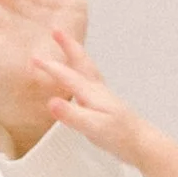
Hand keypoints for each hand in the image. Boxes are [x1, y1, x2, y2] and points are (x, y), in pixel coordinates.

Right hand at [34, 28, 154, 169]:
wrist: (144, 144)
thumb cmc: (121, 137)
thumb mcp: (93, 128)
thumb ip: (72, 114)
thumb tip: (50, 102)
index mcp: (92, 93)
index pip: (67, 75)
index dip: (50, 67)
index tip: (34, 59)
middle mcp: (98, 90)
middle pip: (82, 62)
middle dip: (68, 46)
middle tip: (57, 31)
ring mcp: (103, 96)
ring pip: (87, 68)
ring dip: (76, 55)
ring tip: (68, 47)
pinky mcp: (106, 104)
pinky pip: (91, 79)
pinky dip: (83, 70)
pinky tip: (80, 79)